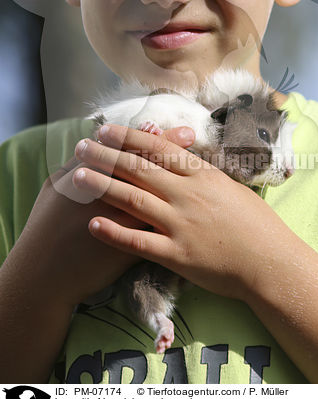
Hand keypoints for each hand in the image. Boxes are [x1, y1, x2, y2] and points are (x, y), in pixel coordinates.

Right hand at [11, 126, 194, 307]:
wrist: (43, 276)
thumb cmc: (45, 227)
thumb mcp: (54, 188)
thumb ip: (76, 164)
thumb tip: (93, 144)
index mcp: (88, 175)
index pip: (122, 147)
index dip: (146, 133)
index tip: (160, 122)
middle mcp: (108, 194)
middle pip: (144, 163)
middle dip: (169, 146)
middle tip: (189, 133)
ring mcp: (122, 221)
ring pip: (155, 191)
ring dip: (175, 175)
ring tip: (193, 161)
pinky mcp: (131, 247)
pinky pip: (156, 224)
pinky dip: (171, 210)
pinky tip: (183, 201)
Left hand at [73, 124, 275, 301]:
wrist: (271, 262)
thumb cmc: (256, 224)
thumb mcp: (231, 187)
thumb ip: (203, 173)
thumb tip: (182, 158)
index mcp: (202, 175)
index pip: (159, 149)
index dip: (129, 138)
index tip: (107, 129)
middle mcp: (188, 195)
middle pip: (140, 169)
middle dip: (107, 156)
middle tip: (81, 146)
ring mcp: (181, 224)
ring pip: (134, 200)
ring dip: (103, 186)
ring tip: (77, 176)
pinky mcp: (177, 255)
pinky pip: (139, 242)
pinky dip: (114, 233)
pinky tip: (92, 224)